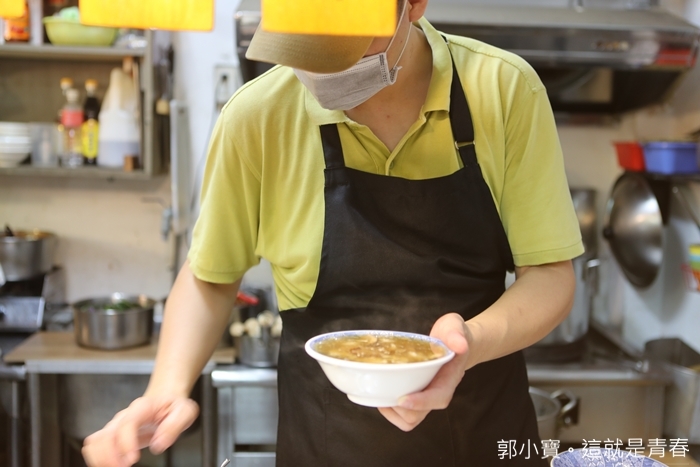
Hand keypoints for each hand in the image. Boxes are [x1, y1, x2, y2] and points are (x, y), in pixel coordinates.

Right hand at [82, 396, 198, 466]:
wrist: (165, 400)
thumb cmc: (174, 407)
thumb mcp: (185, 412)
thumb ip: (174, 426)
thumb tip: (158, 445)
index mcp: (142, 408)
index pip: (127, 424)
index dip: (126, 443)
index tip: (133, 459)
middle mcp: (124, 416)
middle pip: (105, 435)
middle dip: (110, 455)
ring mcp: (116, 426)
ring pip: (95, 442)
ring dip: (101, 459)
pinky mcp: (112, 436)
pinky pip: (95, 447)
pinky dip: (99, 459)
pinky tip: (113, 465)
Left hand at [378, 313, 470, 431]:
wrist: (453, 340)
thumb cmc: (452, 334)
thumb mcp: (454, 326)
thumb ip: (456, 333)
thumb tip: (460, 344)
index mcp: (448, 379)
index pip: (438, 398)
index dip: (420, 402)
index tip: (402, 399)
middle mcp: (436, 393)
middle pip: (418, 415)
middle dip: (398, 408)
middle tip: (383, 390)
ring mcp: (425, 396)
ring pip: (409, 419)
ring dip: (392, 412)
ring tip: (380, 394)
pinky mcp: (416, 395)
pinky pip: (403, 414)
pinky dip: (390, 410)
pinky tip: (382, 393)